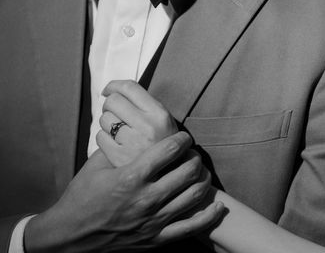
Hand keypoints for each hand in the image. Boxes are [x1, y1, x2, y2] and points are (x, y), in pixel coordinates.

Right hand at [24, 132, 224, 252]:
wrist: (68, 237)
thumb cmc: (81, 198)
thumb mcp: (96, 166)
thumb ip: (119, 145)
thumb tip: (135, 124)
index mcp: (131, 176)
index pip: (170, 149)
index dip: (182, 139)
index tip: (183, 138)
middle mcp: (146, 198)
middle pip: (189, 170)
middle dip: (195, 157)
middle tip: (192, 154)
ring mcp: (153, 220)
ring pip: (195, 195)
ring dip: (203, 180)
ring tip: (200, 173)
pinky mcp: (156, 239)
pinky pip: (192, 228)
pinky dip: (209, 216)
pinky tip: (218, 205)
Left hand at [97, 80, 178, 166]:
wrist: (171, 174)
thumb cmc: (163, 143)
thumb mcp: (164, 121)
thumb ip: (144, 105)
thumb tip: (113, 89)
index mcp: (160, 113)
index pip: (129, 87)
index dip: (114, 85)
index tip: (108, 90)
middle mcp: (147, 126)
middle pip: (113, 101)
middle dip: (110, 106)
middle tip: (116, 114)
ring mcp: (133, 142)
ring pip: (104, 119)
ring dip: (107, 123)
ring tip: (119, 132)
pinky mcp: (120, 157)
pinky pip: (100, 137)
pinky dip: (104, 139)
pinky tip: (116, 144)